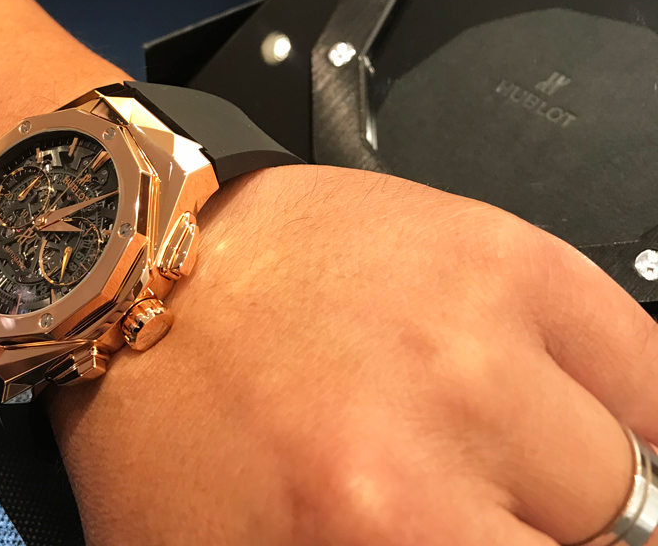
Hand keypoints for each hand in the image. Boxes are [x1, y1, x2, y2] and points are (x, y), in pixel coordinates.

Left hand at [50, 164, 657, 545]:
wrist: (156, 273)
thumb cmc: (178, 416)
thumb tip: (480, 542)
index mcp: (375, 527)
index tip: (500, 537)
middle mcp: (443, 421)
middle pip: (613, 535)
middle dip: (541, 534)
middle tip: (480, 507)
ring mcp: (483, 318)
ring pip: (634, 460)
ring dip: (577, 479)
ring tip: (497, 452)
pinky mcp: (503, 249)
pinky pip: (642, 358)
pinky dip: (619, 398)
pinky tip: (546, 396)